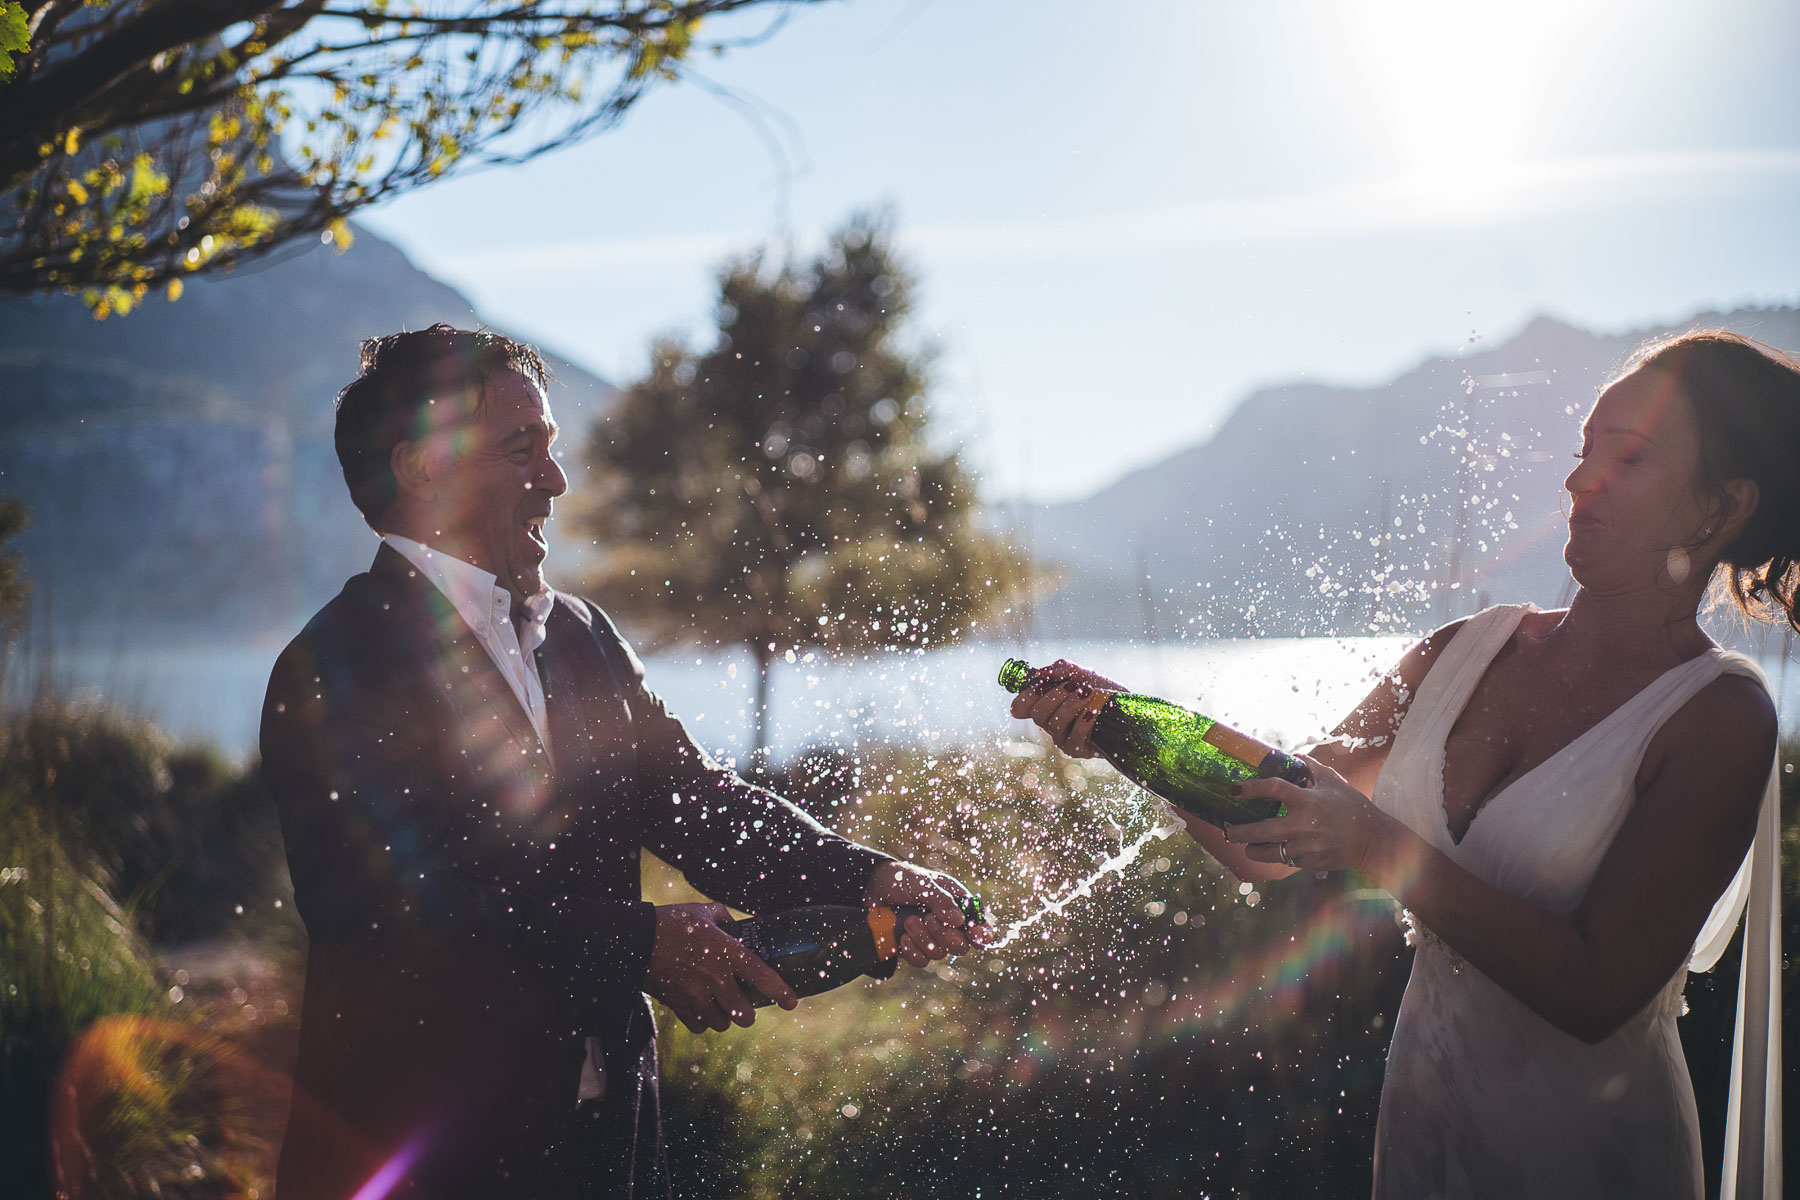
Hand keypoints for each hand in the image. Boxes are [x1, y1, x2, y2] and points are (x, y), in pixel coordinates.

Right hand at [643, 902, 797, 1033]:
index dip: (780, 992)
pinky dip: (702, 1022)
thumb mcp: (701, 911)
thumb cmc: (670, 922)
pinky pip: (699, 1026)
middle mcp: (715, 977)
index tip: (791, 1002)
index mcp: (726, 952)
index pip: (761, 976)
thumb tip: (733, 922)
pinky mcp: (678, 1005)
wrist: (635, 940)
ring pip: (723, 1023)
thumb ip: (722, 916)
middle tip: (743, 1005)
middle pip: (744, 1014)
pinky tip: (701, 1010)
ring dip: (725, 1018)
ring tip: (720, 1007)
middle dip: (747, 1013)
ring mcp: (696, 994)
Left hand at [863, 862, 992, 966]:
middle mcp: (948, 925)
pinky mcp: (914, 949)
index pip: (979, 924)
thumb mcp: (922, 882)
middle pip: (961, 946)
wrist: (871, 888)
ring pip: (939, 954)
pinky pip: (921, 961)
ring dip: (922, 938)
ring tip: (909, 920)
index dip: (982, 933)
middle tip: (928, 918)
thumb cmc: (901, 879)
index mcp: (957, 904)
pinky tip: (903, 937)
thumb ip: (941, 899)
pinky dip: (912, 950)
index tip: (975, 935)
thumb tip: (958, 920)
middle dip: (944, 935)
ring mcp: (931, 938)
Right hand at [1007, 659, 1124, 758]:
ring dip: (1070, 706)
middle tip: (1073, 685)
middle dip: (1054, 697)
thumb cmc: (1102, 690)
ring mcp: (1062, 737)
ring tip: (1088, 692)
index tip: (1039, 685)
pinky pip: (1073, 738)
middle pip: (1038, 714)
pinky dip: (1082, 723)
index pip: (1021, 707)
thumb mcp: (1082, 674)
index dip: (1023, 698)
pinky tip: (1093, 712)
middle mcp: (1050, 723)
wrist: (1129, 709)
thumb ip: (1062, 669)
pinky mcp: (1077, 749)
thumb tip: (1042, 673)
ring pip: (1055, 725)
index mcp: (1045, 705)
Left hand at [1220, 754, 1399, 873]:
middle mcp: (1304, 824)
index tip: (1235, 790)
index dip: (1251, 788)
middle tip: (1228, 831)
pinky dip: (1277, 855)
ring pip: (1267, 852)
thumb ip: (1312, 768)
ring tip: (1246, 845)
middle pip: (1260, 830)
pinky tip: (1272, 850)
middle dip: (1238, 832)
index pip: (1273, 789)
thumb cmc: (1353, 807)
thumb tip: (1294, 756)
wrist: (1373, 841)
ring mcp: (1305, 846)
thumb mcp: (1334, 782)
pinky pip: (1284, 859)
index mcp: (1308, 801)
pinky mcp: (1309, 862)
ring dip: (1252, 849)